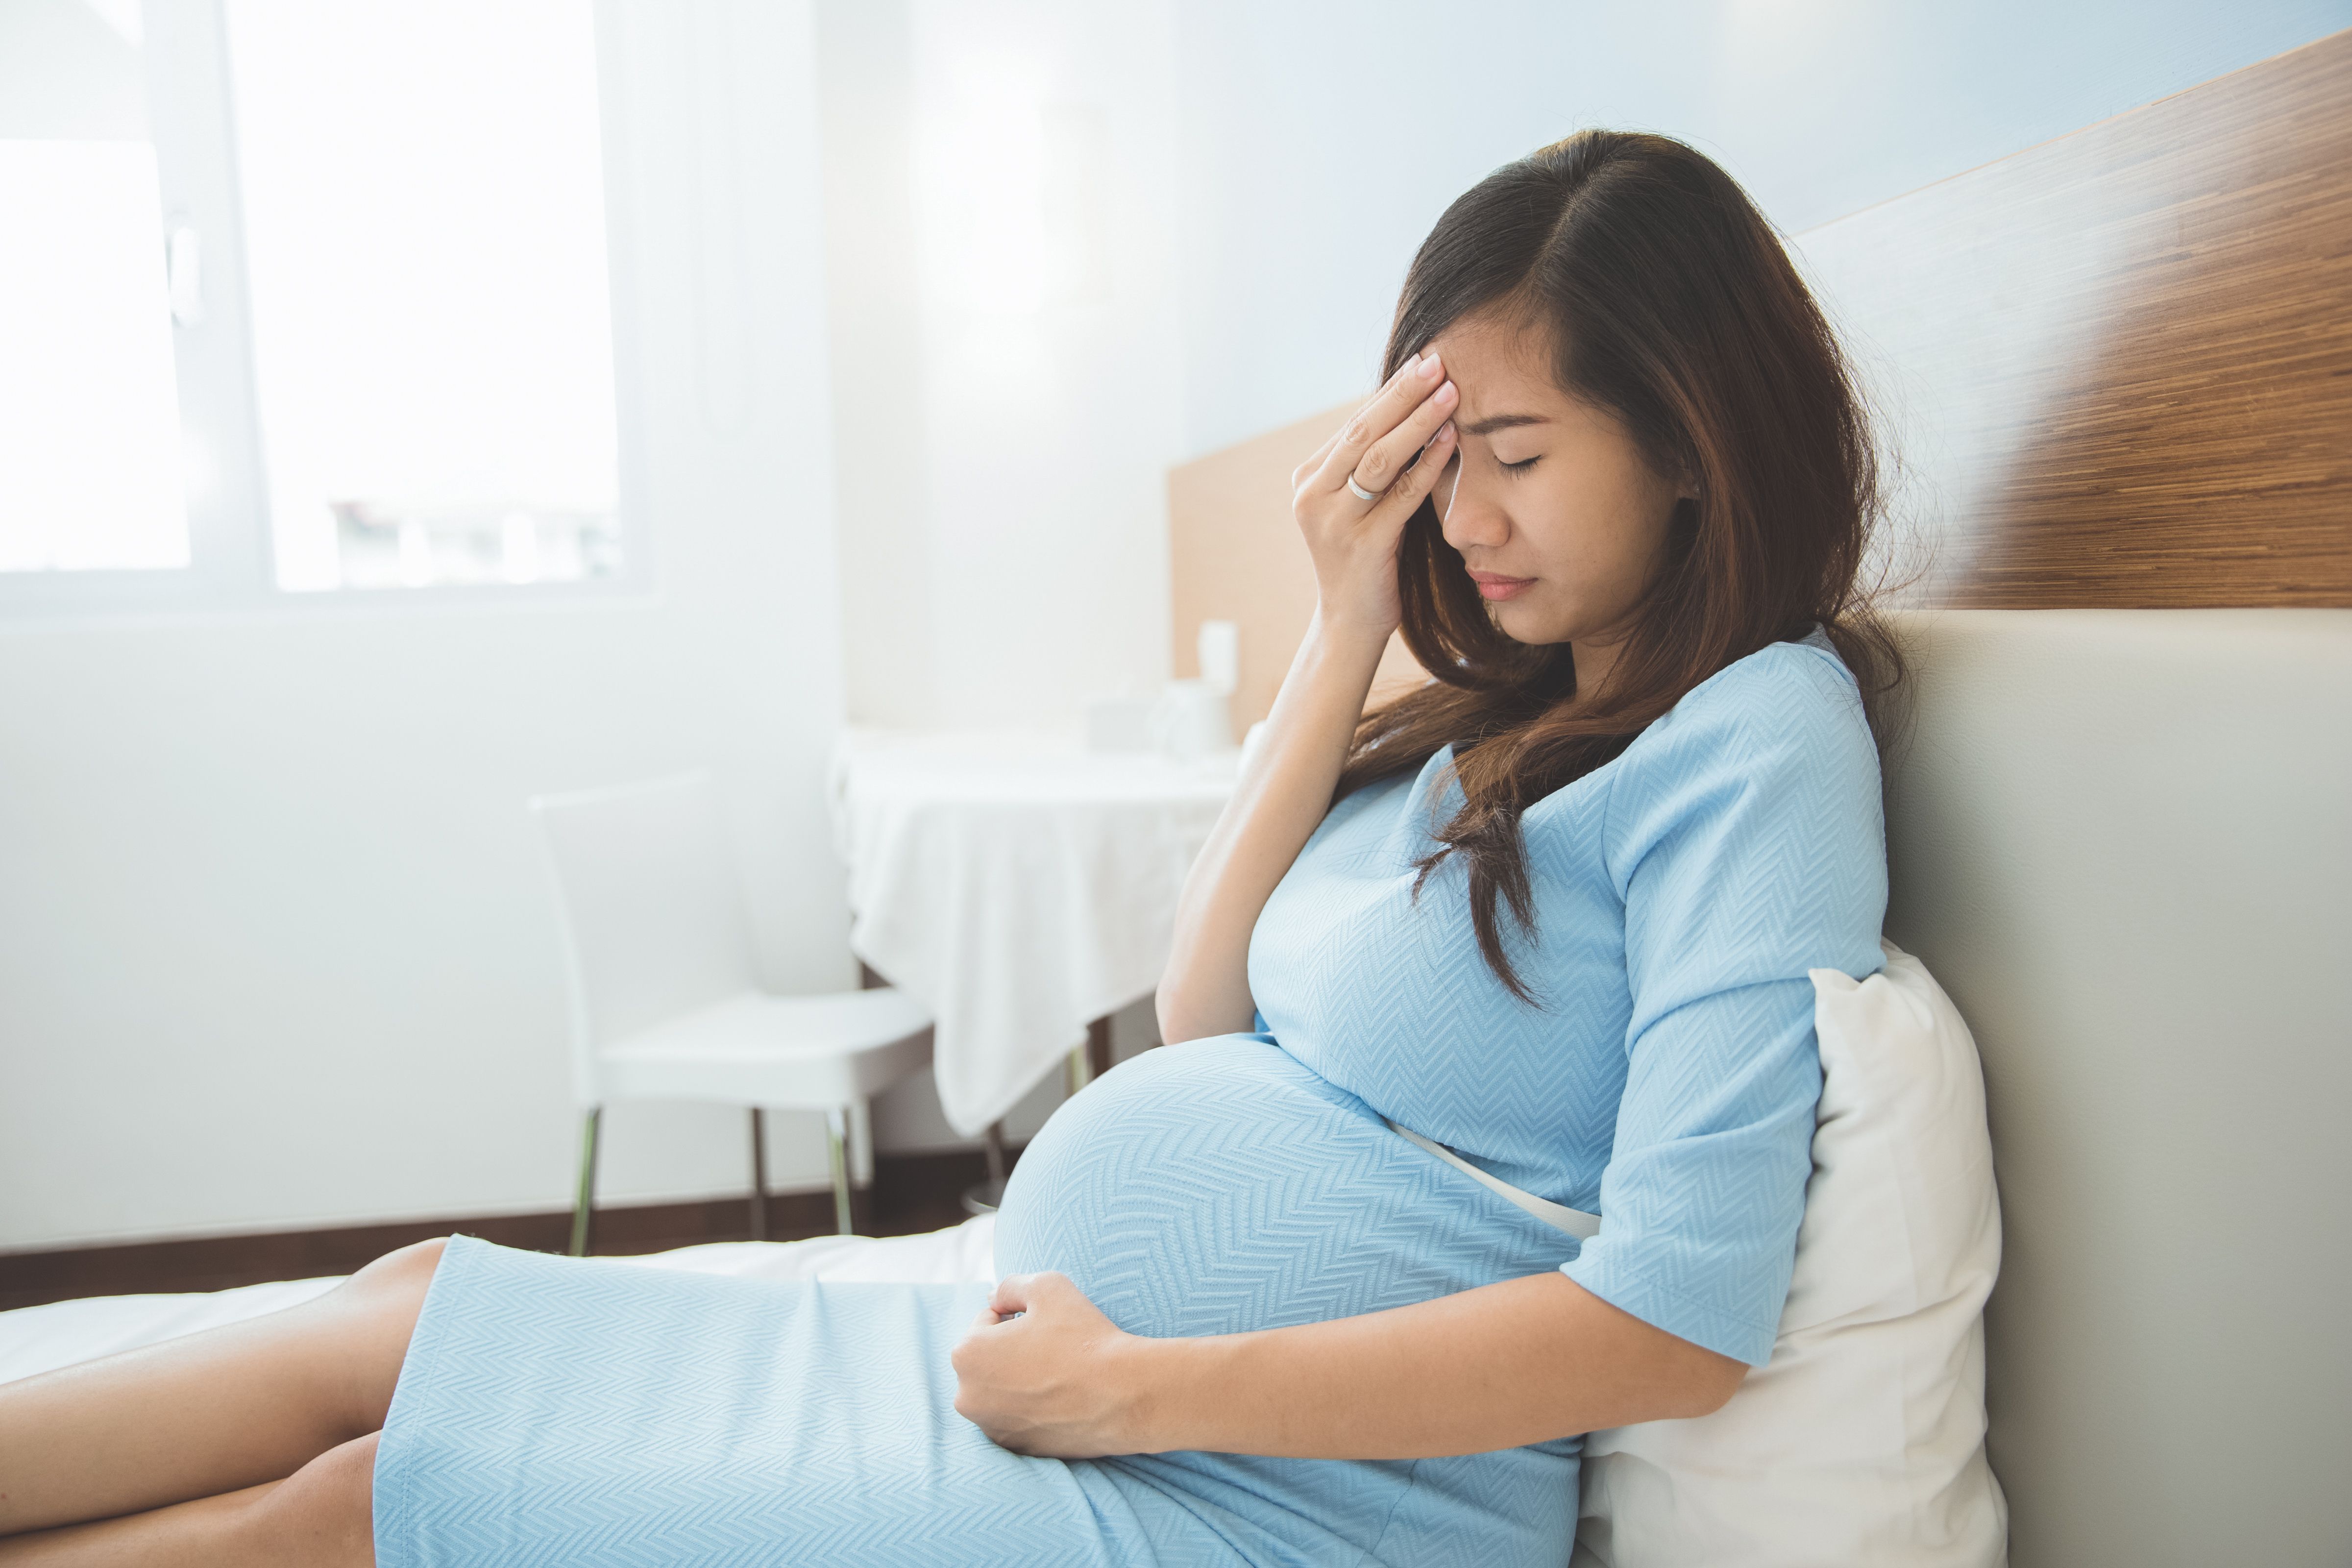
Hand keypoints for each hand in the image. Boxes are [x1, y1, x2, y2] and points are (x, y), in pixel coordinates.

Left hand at [950, 1272, 1153, 1456]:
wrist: (1123, 1396)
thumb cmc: (1084, 1337)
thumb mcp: (1047, 1286)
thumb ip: (1009, 1285)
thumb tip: (991, 1299)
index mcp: (967, 1354)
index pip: (988, 1321)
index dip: (1020, 1317)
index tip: (1048, 1326)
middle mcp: (967, 1397)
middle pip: (989, 1358)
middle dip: (1012, 1350)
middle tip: (1053, 1349)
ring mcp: (990, 1427)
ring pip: (1001, 1389)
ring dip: (1020, 1379)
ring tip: (1059, 1374)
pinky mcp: (1015, 1448)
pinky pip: (1017, 1417)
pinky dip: (1032, 1407)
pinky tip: (1061, 1399)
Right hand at [1291, 352, 1458, 645]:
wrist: (1350, 623)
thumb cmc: (1365, 559)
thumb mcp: (1357, 505)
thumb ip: (1371, 465)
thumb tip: (1410, 407)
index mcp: (1309, 479)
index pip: (1354, 424)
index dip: (1390, 391)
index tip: (1424, 361)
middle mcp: (1313, 496)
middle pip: (1362, 432)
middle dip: (1403, 394)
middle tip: (1438, 361)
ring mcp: (1334, 522)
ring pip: (1379, 458)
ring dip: (1418, 421)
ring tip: (1451, 392)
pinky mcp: (1363, 546)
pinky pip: (1401, 496)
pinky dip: (1428, 465)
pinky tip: (1452, 441)